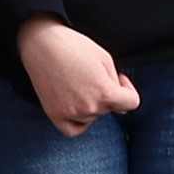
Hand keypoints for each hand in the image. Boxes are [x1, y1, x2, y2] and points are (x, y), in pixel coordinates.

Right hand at [14, 20, 137, 135]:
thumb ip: (118, 84)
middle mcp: (90, 107)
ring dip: (91, 105)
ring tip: (78, 83)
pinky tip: (77, 107)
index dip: (129, 90)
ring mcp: (72, 113)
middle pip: (109, 108)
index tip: (120, 81)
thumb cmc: (73, 46)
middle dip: (106, 94)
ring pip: (93, 117)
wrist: (42, 44)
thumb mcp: (105, 58)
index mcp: (105, 92)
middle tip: (91, 75)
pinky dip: (79, 122)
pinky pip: (74, 129)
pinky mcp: (55, 115)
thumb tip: (122, 106)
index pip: (131, 103)